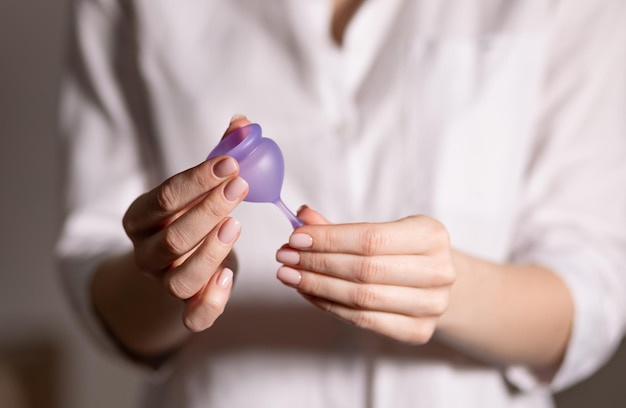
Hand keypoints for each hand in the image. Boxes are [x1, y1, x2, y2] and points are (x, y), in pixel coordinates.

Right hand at [122, 117, 250, 331]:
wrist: (174, 259)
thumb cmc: (188, 214)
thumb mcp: (199, 185)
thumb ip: (219, 154)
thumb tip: (244, 123)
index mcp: (141, 217)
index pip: (164, 198)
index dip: (197, 180)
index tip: (231, 163)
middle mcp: (147, 253)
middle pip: (173, 238)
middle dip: (208, 211)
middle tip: (240, 187)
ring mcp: (164, 283)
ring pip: (181, 280)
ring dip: (211, 253)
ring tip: (236, 225)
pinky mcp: (185, 307)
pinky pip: (193, 317)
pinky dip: (210, 303)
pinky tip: (229, 277)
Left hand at [275, 207, 455, 343]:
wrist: (433, 284)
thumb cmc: (400, 252)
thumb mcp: (379, 230)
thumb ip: (340, 228)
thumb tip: (301, 216)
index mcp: (431, 235)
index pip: (370, 238)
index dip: (329, 239)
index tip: (295, 238)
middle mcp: (439, 271)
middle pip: (364, 269)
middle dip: (317, 262)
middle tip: (285, 257)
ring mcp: (432, 305)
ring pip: (362, 297)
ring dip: (317, 286)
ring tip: (289, 275)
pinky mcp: (419, 331)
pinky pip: (364, 320)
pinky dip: (330, 306)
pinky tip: (309, 293)